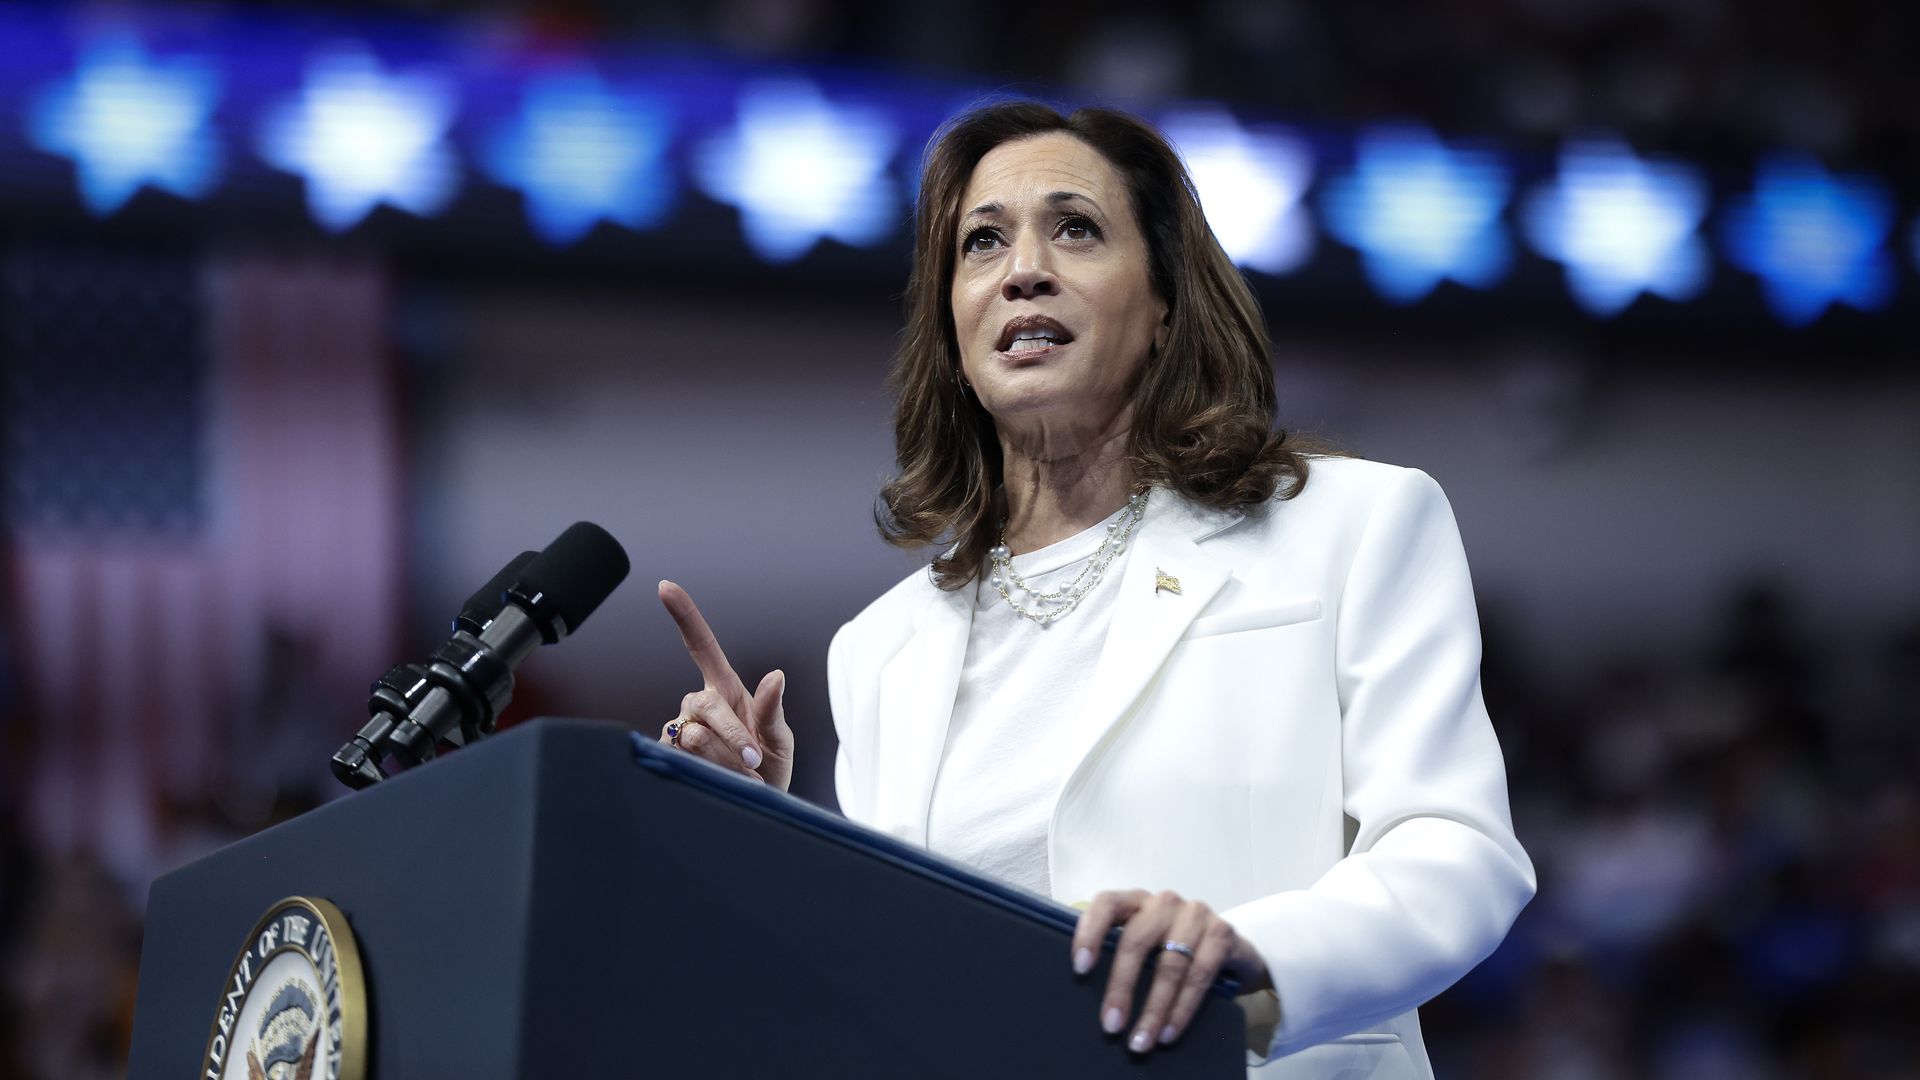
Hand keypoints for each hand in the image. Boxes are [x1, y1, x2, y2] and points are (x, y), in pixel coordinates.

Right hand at [657, 580, 794, 791]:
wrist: (754, 806)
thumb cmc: (768, 769)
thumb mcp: (780, 740)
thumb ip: (773, 710)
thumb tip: (776, 675)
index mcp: (726, 690)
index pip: (701, 646)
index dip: (684, 615)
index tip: (665, 586)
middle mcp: (698, 704)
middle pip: (705, 704)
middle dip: (734, 735)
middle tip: (755, 761)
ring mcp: (681, 730)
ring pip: (693, 736)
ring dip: (724, 759)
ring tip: (741, 775)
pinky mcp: (669, 756)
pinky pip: (682, 759)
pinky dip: (710, 773)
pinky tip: (719, 780)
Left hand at [1071, 888, 1272, 1055]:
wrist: (1233, 954)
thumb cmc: (1176, 953)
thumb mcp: (1147, 948)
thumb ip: (1122, 958)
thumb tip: (1093, 1000)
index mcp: (1137, 901)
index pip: (1106, 904)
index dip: (1090, 933)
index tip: (1080, 967)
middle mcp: (1164, 902)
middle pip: (1136, 940)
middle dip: (1121, 988)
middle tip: (1111, 1025)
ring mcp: (1195, 914)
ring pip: (1169, 964)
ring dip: (1154, 1009)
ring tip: (1141, 1040)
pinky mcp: (1222, 933)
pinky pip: (1199, 975)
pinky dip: (1182, 1009)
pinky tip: (1169, 1032)